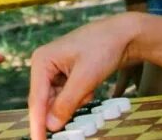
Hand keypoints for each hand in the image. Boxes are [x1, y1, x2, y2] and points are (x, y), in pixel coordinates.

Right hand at [27, 14, 137, 139]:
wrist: (124, 34)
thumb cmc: (103, 48)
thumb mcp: (85, 79)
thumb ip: (66, 103)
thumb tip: (51, 126)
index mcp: (42, 60)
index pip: (37, 100)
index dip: (37, 125)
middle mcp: (44, 65)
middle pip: (46, 101)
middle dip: (64, 109)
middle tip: (80, 102)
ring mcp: (55, 69)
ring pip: (59, 100)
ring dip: (76, 101)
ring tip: (90, 87)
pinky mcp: (67, 74)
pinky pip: (68, 95)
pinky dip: (81, 96)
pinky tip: (91, 86)